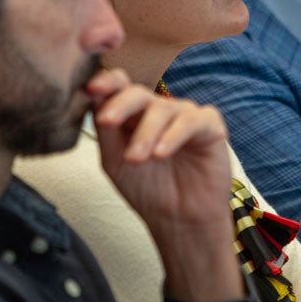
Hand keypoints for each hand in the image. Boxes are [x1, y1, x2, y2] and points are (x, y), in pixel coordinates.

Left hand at [88, 69, 240, 301]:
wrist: (179, 219)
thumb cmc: (148, 189)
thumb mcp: (115, 161)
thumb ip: (105, 131)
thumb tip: (90, 98)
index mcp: (134, 113)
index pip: (119, 86)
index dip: (106, 82)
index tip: (90, 88)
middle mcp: (159, 109)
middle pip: (138, 93)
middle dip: (120, 106)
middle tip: (107, 122)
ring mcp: (185, 115)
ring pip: (163, 109)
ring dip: (145, 133)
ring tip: (136, 159)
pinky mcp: (210, 126)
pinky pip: (192, 121)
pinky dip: (174, 136)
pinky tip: (161, 153)